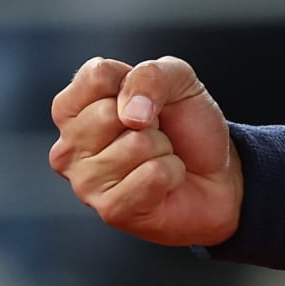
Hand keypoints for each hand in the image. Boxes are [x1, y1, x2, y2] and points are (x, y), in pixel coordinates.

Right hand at [47, 56, 240, 246]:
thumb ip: (150, 75)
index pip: (96, 75)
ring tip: (158, 158)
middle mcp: (69, 145)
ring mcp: (85, 181)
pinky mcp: (110, 209)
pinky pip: (153, 175)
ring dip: (162, 149)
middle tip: (154, 133)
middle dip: (150, 120)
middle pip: (109, 113)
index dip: (136, 83)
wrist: (215, 174)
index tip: (145, 100)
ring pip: (135, 145)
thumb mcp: (176, 80)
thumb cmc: (185, 126)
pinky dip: (172, 172)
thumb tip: (130, 113)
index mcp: (74, 106)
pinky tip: (164, 181)